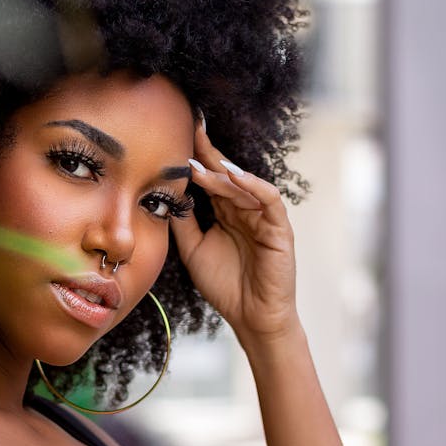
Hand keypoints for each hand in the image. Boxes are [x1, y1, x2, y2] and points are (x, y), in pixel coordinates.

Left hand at [171, 124, 298, 345]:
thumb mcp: (193, 250)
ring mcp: (263, 217)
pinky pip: (268, 199)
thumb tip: (165, 194)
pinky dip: (252, 185)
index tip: (177, 135)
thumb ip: (183, 222)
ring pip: (243, 185)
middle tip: (192, 128)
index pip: (210, 179)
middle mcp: (245, 209)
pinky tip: (234, 176)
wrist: (251, 317)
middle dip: (209, 152)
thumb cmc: (224, 285)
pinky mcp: (280, 228)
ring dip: (222, 173)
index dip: (196, 158)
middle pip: (226, 174)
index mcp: (226, 212)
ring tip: (201, 163)